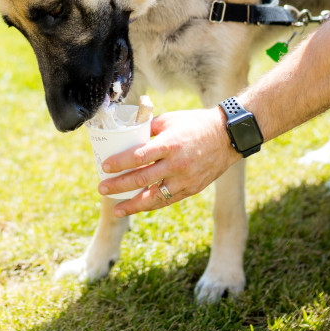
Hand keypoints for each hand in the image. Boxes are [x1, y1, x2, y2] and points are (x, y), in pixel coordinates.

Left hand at [98, 106, 240, 217]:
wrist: (227, 137)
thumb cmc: (195, 124)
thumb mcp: (170, 120)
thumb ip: (148, 128)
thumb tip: (127, 133)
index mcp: (169, 144)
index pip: (138, 157)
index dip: (120, 163)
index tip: (105, 167)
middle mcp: (176, 165)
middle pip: (142, 179)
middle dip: (119, 186)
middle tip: (102, 189)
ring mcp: (185, 179)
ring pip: (154, 197)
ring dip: (133, 205)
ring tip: (116, 210)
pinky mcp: (192, 189)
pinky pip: (168, 200)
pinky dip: (152, 205)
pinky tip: (139, 207)